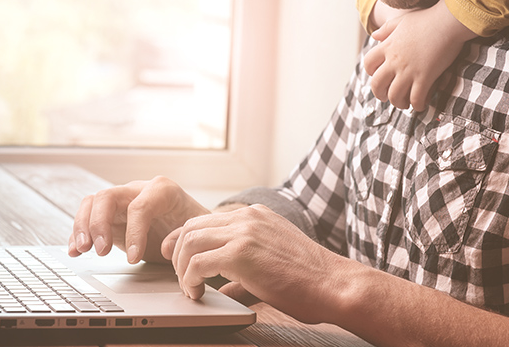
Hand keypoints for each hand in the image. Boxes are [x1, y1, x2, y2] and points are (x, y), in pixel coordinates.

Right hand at [69, 176, 209, 263]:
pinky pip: (88, 216)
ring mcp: (122, 201)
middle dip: (99, 224)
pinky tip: (75, 250)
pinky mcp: (111, 216)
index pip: (140, 206)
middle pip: (108, 197)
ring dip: (83, 226)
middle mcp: (138, 190)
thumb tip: (166, 245)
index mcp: (162, 190)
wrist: (190, 225)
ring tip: (82, 250)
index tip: (134, 259)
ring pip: (92, 203)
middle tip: (100, 251)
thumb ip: (183, 235)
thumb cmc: (194, 225)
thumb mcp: (197, 229)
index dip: (134, 232)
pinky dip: (78, 233)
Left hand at [162, 204, 337, 323]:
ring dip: (182, 268)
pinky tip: (197, 293)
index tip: (172, 253)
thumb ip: (243, 273)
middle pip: (192, 226)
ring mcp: (244, 231)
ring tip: (189, 288)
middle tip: (176, 274)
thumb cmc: (310, 282)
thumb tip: (223, 291)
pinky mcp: (242, 253)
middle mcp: (247, 217)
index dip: (183, 237)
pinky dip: (190, 279)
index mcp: (255, 215)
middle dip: (177, 251)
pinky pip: (198, 262)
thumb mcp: (272, 264)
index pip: (206, 218)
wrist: (335, 285)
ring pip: (190, 241)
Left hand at [363, 0, 475, 109]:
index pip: (368, 64)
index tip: (378, 75)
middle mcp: (394, 61)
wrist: (448, 21)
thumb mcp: (402, 21)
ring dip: (398, 103)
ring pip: (394, 96)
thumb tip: (375, 35)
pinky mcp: (425, 77)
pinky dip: (417, 105)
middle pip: (377, 84)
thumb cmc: (428, 19)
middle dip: (379, 94)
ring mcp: (409, 71)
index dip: (371, 72)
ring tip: (404, 103)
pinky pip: (416, 98)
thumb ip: (387, 29)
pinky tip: (420, 104)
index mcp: (387, 47)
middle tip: (386, 96)